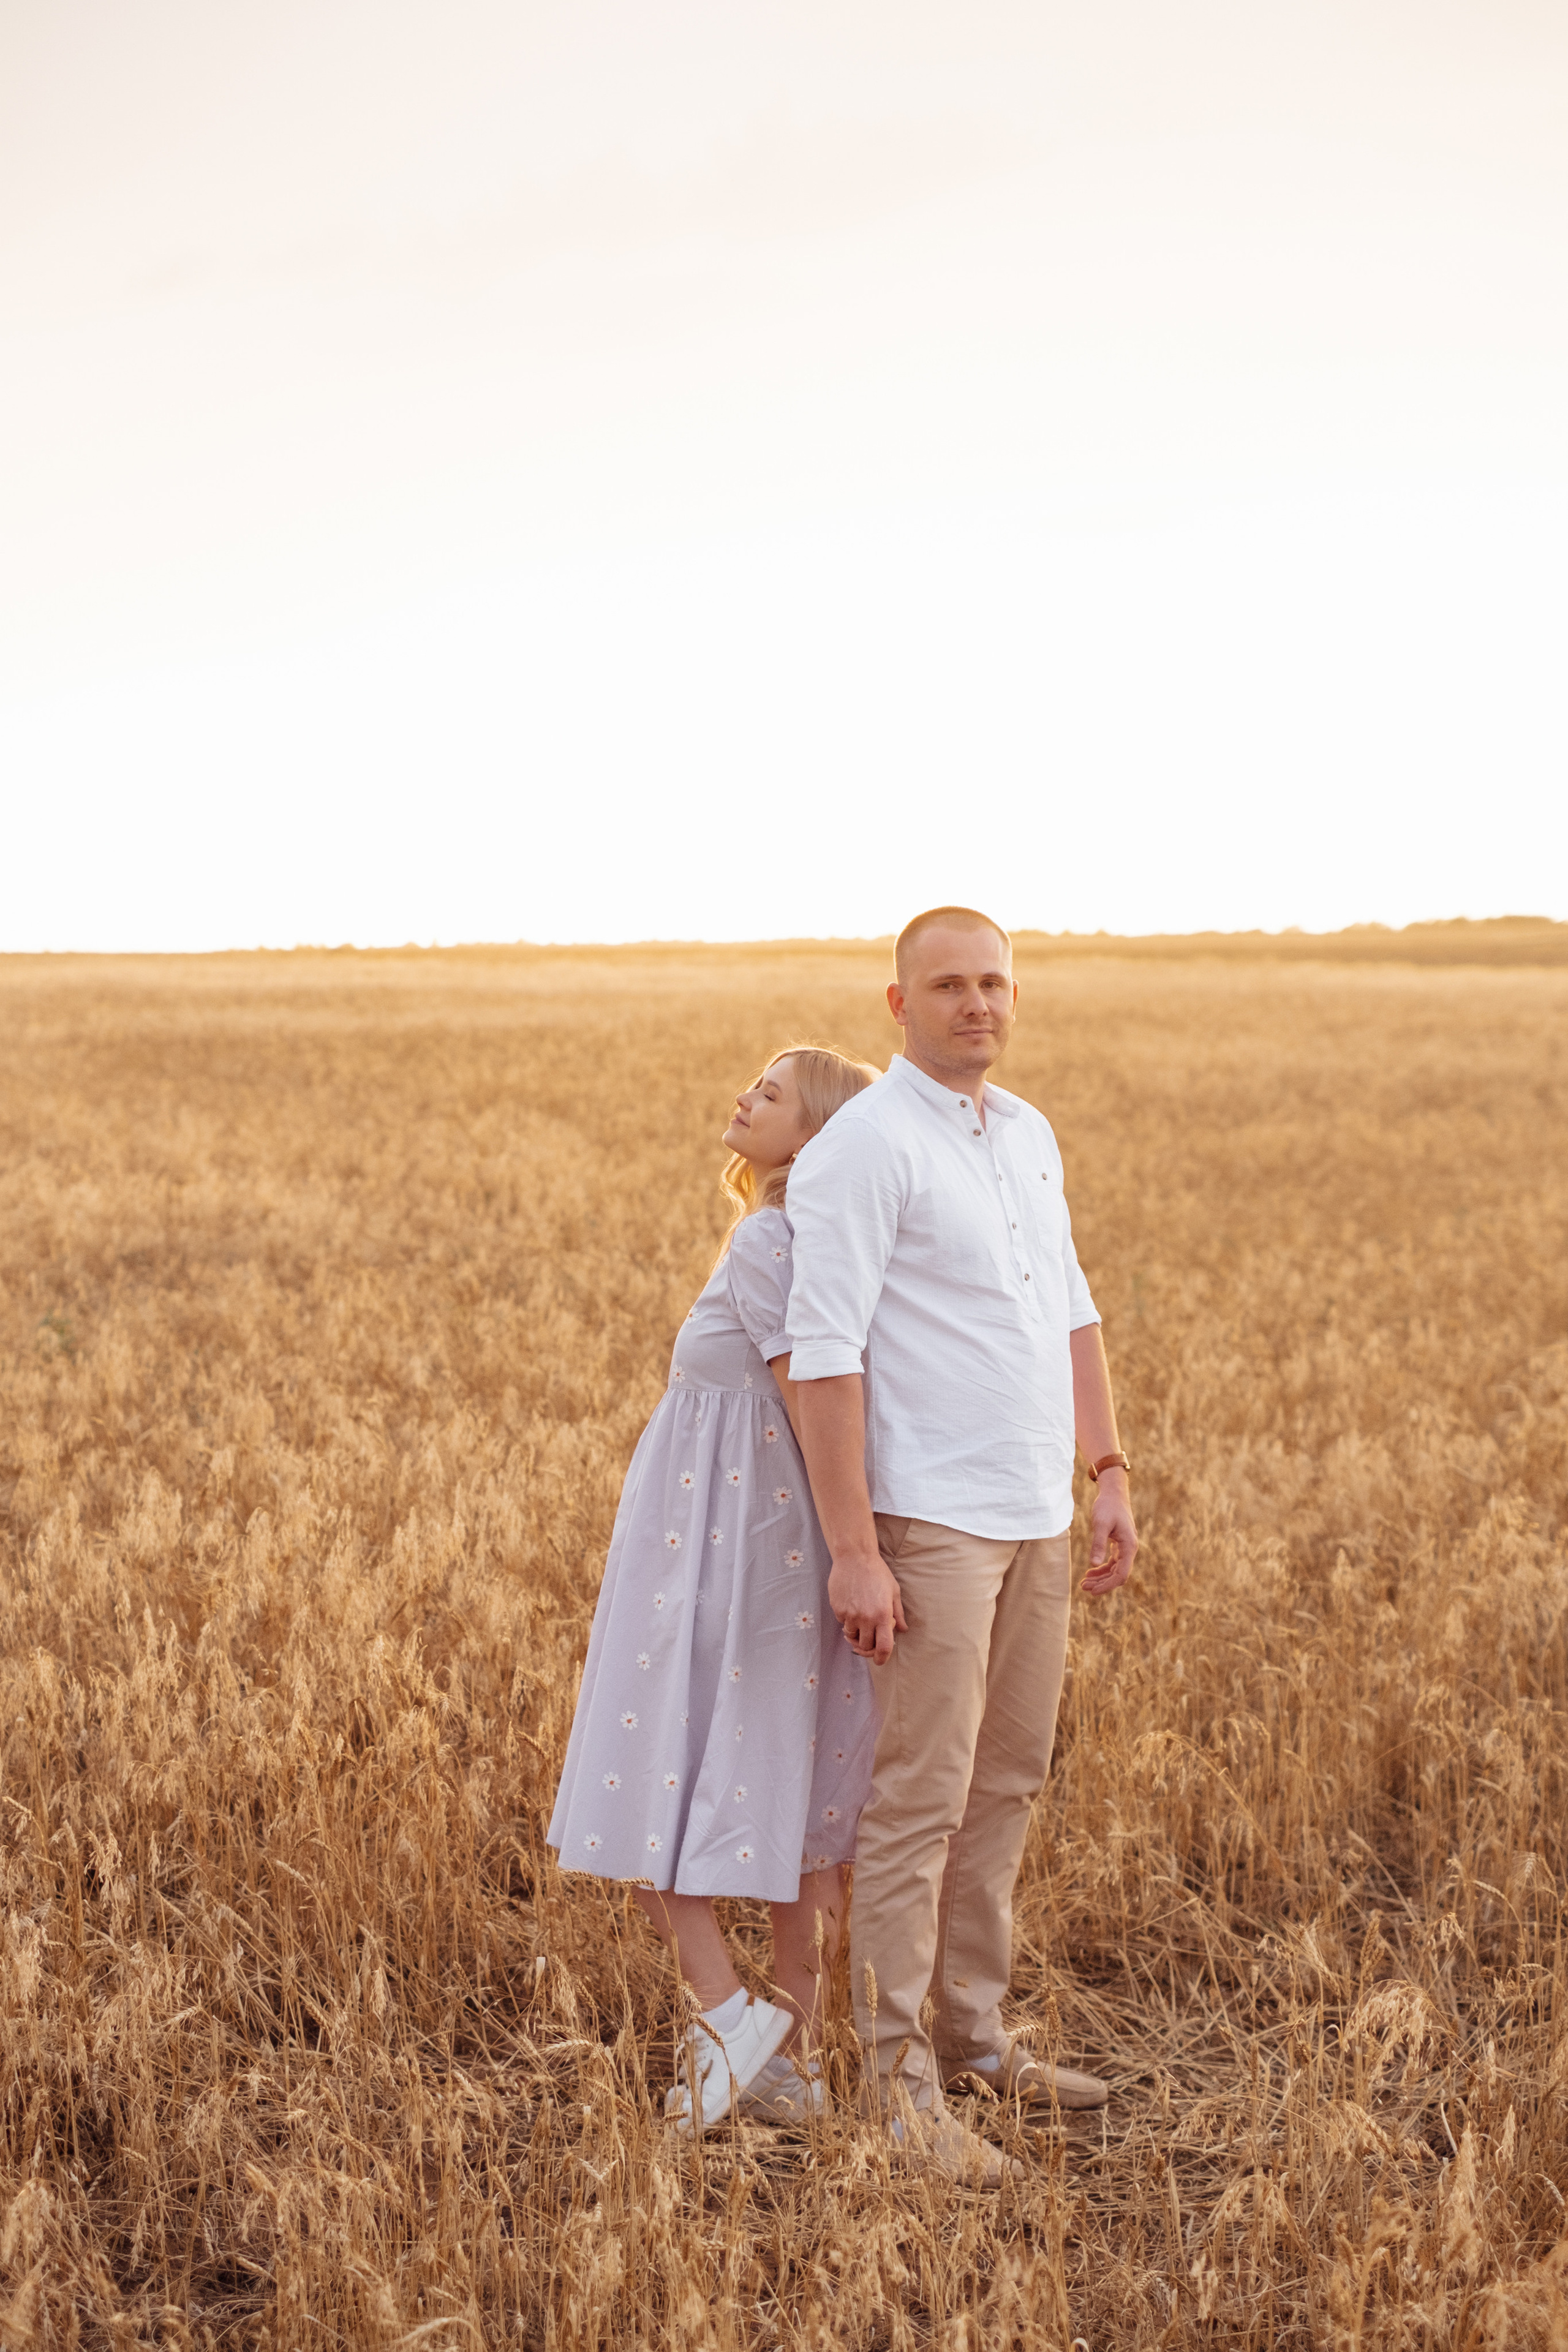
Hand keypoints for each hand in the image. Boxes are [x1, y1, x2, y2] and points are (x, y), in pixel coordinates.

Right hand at [828, 1550, 908, 1664]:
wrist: (854, 1557)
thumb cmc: (877, 1572)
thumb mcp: (893, 1591)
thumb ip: (898, 1613)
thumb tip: (903, 1630)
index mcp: (883, 1615)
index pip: (883, 1647)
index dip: (882, 1658)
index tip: (880, 1660)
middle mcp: (866, 1618)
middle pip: (865, 1646)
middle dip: (868, 1646)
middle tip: (869, 1639)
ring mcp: (850, 1614)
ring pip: (851, 1636)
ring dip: (856, 1633)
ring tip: (860, 1621)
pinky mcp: (837, 1608)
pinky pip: (842, 1622)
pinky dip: (847, 1620)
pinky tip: (851, 1605)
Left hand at [1081, 1472, 1136, 1596]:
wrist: (1114, 1493)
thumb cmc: (1108, 1506)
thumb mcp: (1101, 1524)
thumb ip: (1098, 1544)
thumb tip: (1093, 1564)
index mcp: (1129, 1547)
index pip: (1121, 1575)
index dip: (1107, 1585)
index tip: (1093, 1591)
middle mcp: (1129, 1549)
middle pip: (1118, 1575)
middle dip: (1101, 1583)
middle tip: (1083, 1587)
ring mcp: (1125, 1548)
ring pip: (1114, 1570)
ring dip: (1101, 1578)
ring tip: (1084, 1582)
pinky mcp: (1119, 1544)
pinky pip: (1112, 1562)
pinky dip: (1102, 1569)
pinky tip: (1090, 1572)